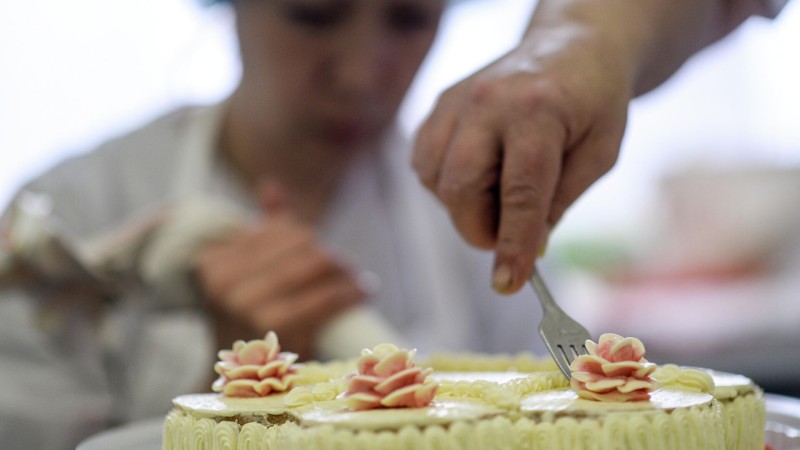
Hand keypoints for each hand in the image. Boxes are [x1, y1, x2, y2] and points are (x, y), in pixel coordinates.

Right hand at [195, 184, 364, 359]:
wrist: (241, 383)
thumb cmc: (250, 323)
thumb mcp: (248, 273)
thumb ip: (260, 230)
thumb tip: (271, 186)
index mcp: (214, 260)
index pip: (281, 230)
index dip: (308, 240)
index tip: (322, 252)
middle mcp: (225, 280)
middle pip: (302, 245)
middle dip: (330, 257)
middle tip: (347, 270)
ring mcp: (248, 303)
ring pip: (317, 263)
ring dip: (345, 272)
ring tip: (356, 282)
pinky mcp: (276, 326)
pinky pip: (326, 296)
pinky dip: (350, 292)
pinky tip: (361, 293)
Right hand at [413, 18, 631, 293]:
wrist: (572, 46)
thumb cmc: (594, 101)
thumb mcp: (600, 154)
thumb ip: (559, 202)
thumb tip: (525, 249)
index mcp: (538, 111)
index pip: (520, 193)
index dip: (513, 245)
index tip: (508, 283)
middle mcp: (488, 102)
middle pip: (461, 188)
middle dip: (481, 229)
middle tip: (510, 237)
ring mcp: (457, 100)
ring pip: (435, 179)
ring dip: (464, 206)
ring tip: (501, 195)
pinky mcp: (440, 104)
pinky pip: (424, 162)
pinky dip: (446, 185)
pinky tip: (478, 177)